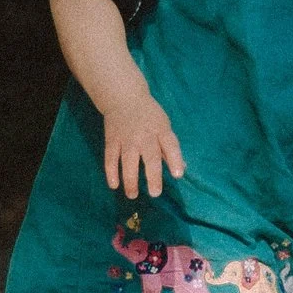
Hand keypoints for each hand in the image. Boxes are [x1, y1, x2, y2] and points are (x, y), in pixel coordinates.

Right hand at [99, 79, 183, 203]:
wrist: (124, 97)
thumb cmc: (149, 115)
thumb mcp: (164, 125)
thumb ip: (170, 148)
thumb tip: (181, 168)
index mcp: (161, 130)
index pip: (170, 145)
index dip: (175, 160)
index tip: (177, 175)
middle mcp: (145, 135)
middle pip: (150, 157)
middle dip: (153, 176)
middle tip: (155, 193)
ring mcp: (127, 138)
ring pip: (128, 161)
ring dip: (130, 179)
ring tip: (133, 195)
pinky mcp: (112, 140)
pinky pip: (110, 158)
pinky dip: (111, 172)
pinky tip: (114, 185)